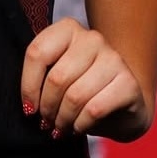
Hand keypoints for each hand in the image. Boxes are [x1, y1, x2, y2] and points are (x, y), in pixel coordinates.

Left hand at [21, 17, 151, 141]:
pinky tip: (78, 128)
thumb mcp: (58, 74)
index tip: (29, 108)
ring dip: (63, 119)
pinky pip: (95, 109)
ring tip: (60, 128)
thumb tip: (28, 105)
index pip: (37, 53)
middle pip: (56, 78)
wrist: (124, 103)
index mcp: (68, 29)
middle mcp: (92, 38)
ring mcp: (113, 58)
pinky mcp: (128, 83)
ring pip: (75, 95)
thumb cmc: (82, 87)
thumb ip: (41, 76)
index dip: (28, 86)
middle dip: (47, 107)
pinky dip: (81, 124)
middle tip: (46, 122)